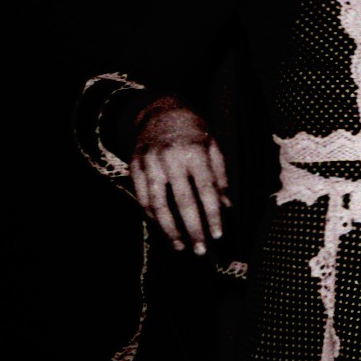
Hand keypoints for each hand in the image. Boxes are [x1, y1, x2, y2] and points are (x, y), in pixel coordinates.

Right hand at [129, 96, 229, 254]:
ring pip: (158, 204)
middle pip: (182, 201)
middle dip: (193, 229)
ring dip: (169, 229)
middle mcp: (171, 158)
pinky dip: (152, 217)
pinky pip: (142, 198)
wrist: (160, 110)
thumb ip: (219, 178)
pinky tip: (162, 230)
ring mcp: (149, 163)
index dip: (213, 215)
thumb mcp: (213, 147)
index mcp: (195, 152)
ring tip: (180, 247)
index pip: (206, 190)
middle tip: (200, 251)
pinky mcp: (134, 166)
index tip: (218, 235)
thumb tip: (227, 207)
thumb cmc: (194, 131)